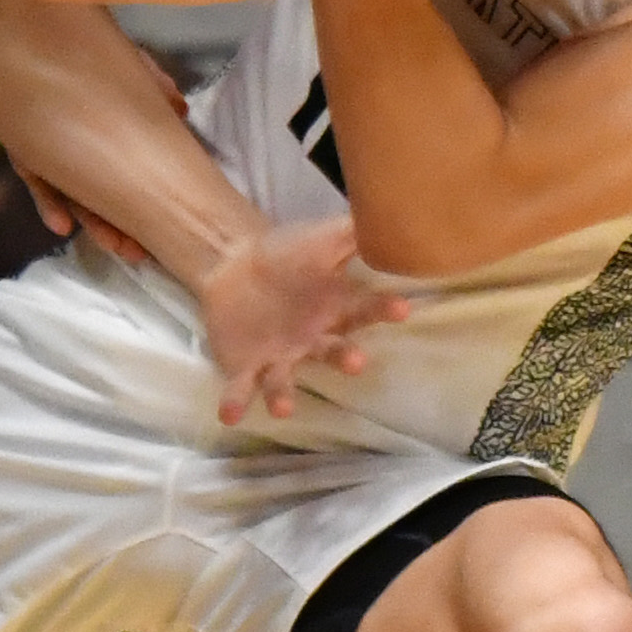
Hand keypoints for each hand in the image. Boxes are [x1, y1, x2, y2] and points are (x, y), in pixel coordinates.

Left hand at [194, 216, 408, 423]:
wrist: (233, 265)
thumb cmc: (286, 256)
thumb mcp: (320, 239)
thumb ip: (352, 233)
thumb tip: (389, 216)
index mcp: (335, 310)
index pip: (365, 310)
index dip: (383, 310)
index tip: (403, 308)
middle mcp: (313, 342)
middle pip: (333, 353)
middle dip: (345, 359)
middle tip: (356, 362)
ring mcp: (280, 358)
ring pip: (285, 382)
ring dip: (284, 396)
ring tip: (283, 407)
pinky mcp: (246, 368)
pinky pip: (241, 389)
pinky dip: (236, 403)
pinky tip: (229, 415)